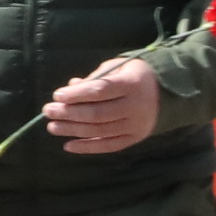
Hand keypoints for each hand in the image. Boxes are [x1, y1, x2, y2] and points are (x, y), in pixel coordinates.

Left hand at [42, 55, 161, 153]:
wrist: (167, 93)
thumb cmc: (135, 76)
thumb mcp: (117, 67)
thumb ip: (95, 78)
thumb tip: (70, 88)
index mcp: (131, 84)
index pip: (100, 91)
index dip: (77, 94)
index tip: (57, 95)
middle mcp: (135, 107)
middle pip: (98, 113)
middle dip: (70, 113)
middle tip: (49, 111)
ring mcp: (135, 125)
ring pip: (100, 131)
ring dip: (73, 130)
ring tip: (53, 127)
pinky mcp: (134, 139)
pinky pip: (109, 146)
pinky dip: (88, 148)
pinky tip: (69, 146)